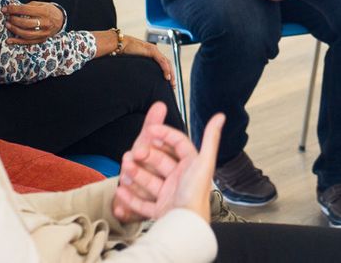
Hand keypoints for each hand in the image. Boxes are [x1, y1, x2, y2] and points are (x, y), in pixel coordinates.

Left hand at [3, 1, 64, 43]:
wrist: (61, 20)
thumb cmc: (48, 10)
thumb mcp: (41, 4)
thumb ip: (28, 6)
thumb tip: (13, 9)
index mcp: (45, 11)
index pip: (26, 10)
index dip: (13, 9)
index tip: (5, 9)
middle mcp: (46, 23)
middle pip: (26, 23)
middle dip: (14, 20)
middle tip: (8, 18)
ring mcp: (44, 33)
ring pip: (27, 34)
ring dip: (15, 30)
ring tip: (8, 25)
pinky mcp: (42, 39)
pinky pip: (28, 42)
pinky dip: (17, 42)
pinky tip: (9, 40)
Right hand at [113, 103, 224, 223]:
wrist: (185, 225)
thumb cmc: (195, 193)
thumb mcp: (203, 162)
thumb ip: (210, 139)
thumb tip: (220, 116)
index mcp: (192, 165)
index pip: (178, 144)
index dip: (165, 134)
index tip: (151, 129)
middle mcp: (181, 179)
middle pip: (160, 162)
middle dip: (145, 156)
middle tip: (132, 153)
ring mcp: (170, 195)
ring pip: (149, 181)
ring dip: (135, 174)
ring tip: (124, 170)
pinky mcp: (161, 210)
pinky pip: (144, 203)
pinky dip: (132, 198)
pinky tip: (121, 191)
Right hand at [122, 35, 174, 81]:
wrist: (120, 44)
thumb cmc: (125, 53)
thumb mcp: (136, 62)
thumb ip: (142, 67)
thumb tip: (143, 78)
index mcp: (152, 54)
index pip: (164, 64)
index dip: (168, 72)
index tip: (169, 82)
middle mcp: (155, 52)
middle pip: (168, 64)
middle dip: (172, 75)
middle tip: (173, 85)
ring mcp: (154, 51)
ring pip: (167, 63)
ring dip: (170, 73)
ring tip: (171, 82)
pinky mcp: (152, 51)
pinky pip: (162, 61)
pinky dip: (165, 69)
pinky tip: (167, 76)